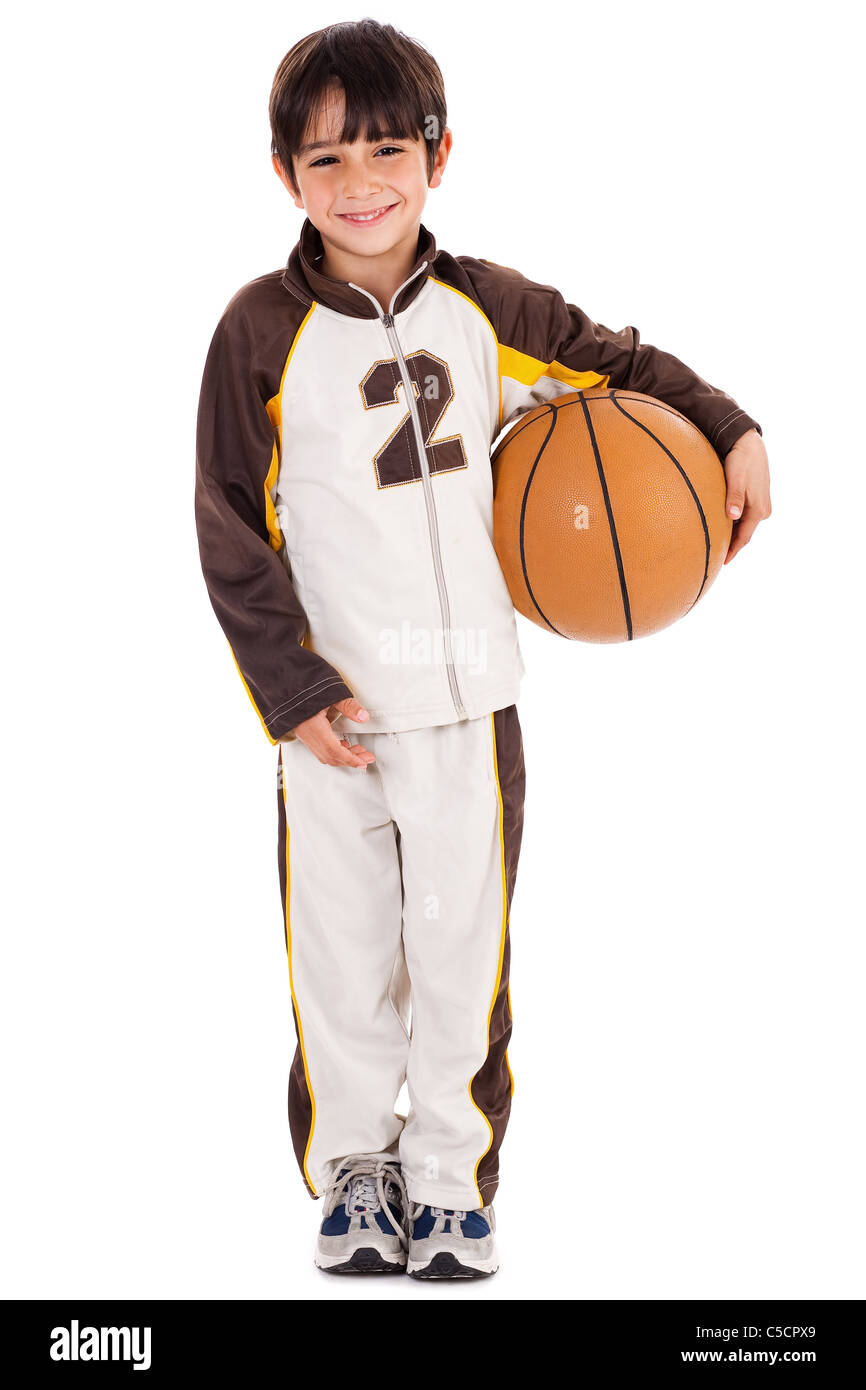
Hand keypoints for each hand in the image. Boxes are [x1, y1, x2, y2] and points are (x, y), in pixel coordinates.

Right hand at [283, 696, 376, 769]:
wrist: (288, 685)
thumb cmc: (306, 689)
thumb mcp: (332, 694)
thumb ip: (349, 706)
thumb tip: (363, 716)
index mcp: (314, 727)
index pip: (334, 750)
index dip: (350, 759)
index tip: (362, 762)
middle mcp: (307, 734)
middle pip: (330, 756)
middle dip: (350, 760)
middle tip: (366, 759)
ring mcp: (304, 735)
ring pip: (324, 755)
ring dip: (342, 757)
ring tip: (358, 752)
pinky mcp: (304, 733)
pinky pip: (320, 749)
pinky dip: (333, 752)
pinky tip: (343, 746)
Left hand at [722, 427, 771, 563]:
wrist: (749, 443)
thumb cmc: (740, 460)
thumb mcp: (735, 479)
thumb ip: (734, 498)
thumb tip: (733, 516)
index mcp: (758, 509)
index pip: (744, 538)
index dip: (733, 551)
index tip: (722, 562)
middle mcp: (763, 510)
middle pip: (745, 534)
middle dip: (732, 545)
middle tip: (716, 557)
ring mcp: (761, 504)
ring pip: (745, 525)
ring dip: (733, 534)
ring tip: (718, 544)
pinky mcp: (757, 498)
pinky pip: (745, 517)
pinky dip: (735, 524)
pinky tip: (724, 526)